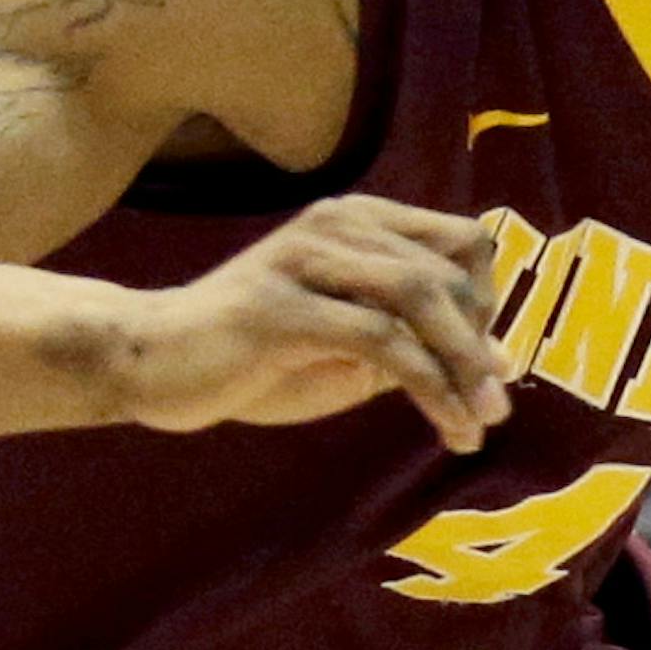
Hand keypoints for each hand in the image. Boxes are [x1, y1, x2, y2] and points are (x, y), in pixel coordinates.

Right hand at [114, 196, 512, 451]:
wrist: (152, 362)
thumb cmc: (254, 357)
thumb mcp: (350, 347)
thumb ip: (414, 342)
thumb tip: (498, 362)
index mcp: (358, 223)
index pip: (462, 242)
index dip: (486, 302)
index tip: (482, 366)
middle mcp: (337, 226)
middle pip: (448, 272)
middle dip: (480, 347)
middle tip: (494, 409)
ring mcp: (306, 260)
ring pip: (420, 299)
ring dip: (462, 369)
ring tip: (479, 424)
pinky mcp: (282, 308)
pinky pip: (380, 340)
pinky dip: (428, 387)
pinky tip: (444, 427)